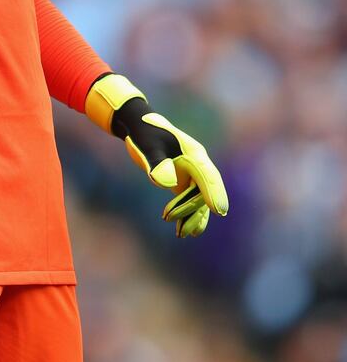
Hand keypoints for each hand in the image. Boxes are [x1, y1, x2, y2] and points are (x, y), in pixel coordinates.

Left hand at [85, 74, 227, 237]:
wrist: (141, 128)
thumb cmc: (145, 134)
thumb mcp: (148, 145)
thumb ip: (156, 161)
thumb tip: (166, 183)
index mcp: (193, 154)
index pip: (208, 175)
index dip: (214, 193)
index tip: (220, 211)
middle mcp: (197, 166)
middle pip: (202, 191)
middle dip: (190, 208)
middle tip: (170, 220)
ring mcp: (193, 175)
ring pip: (199, 200)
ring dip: (192, 217)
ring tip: (183, 234)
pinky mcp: (184, 183)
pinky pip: (192, 202)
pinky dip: (190, 216)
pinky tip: (187, 231)